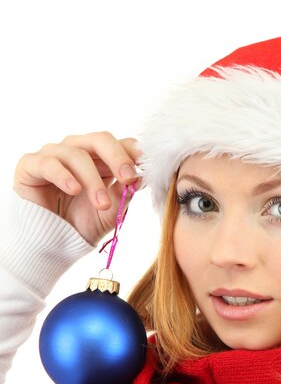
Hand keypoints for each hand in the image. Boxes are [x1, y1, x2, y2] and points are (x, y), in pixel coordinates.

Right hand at [14, 132, 142, 244]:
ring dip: (93, 180)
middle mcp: (78, 150)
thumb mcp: (109, 213)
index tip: (146, 166)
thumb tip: (141, 178)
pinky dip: (63, 175)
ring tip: (101, 204)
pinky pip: (48, 163)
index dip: (134, 152)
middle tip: (128, 178)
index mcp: (101, 159)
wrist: (52, 244)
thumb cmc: (82, 224)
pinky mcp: (31, 165)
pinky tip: (74, 189)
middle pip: (101, 140)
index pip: (120, 144)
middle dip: (118, 158)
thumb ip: (124, 194)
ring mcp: (54, 155)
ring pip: (77, 154)